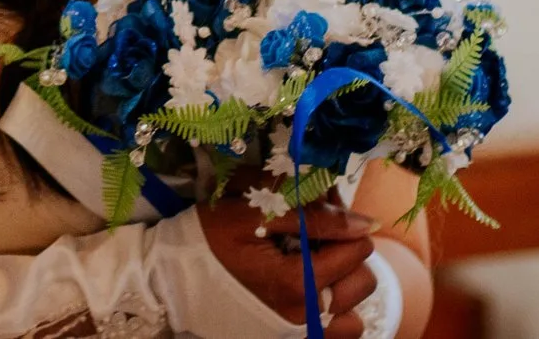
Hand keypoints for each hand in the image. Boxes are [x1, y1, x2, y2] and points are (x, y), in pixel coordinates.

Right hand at [197, 198, 379, 337]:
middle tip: (314, 236)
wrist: (173, 279)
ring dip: (343, 286)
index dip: (342, 222)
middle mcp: (307, 318)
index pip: (358, 247)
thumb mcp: (253, 213)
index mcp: (298, 283)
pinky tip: (313, 294)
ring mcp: (302, 335)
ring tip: (315, 268)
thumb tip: (365, 220)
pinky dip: (335, 314)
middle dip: (345, 251)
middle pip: (362, 278)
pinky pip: (339, 334)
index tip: (318, 212)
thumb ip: (312, 214)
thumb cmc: (209, 240)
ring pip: (356, 312)